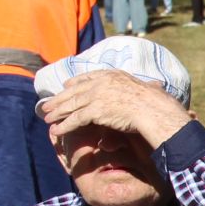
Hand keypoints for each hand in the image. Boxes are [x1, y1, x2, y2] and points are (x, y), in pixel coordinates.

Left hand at [39, 69, 191, 146]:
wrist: (153, 108)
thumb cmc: (156, 101)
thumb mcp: (149, 88)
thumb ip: (147, 87)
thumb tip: (157, 85)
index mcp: (112, 75)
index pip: (87, 77)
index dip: (74, 83)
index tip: (66, 86)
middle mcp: (100, 83)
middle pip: (74, 91)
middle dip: (59, 99)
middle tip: (47, 104)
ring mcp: (95, 96)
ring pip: (71, 105)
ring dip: (57, 112)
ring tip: (47, 117)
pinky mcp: (94, 110)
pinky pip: (74, 119)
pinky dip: (64, 125)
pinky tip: (56, 130)